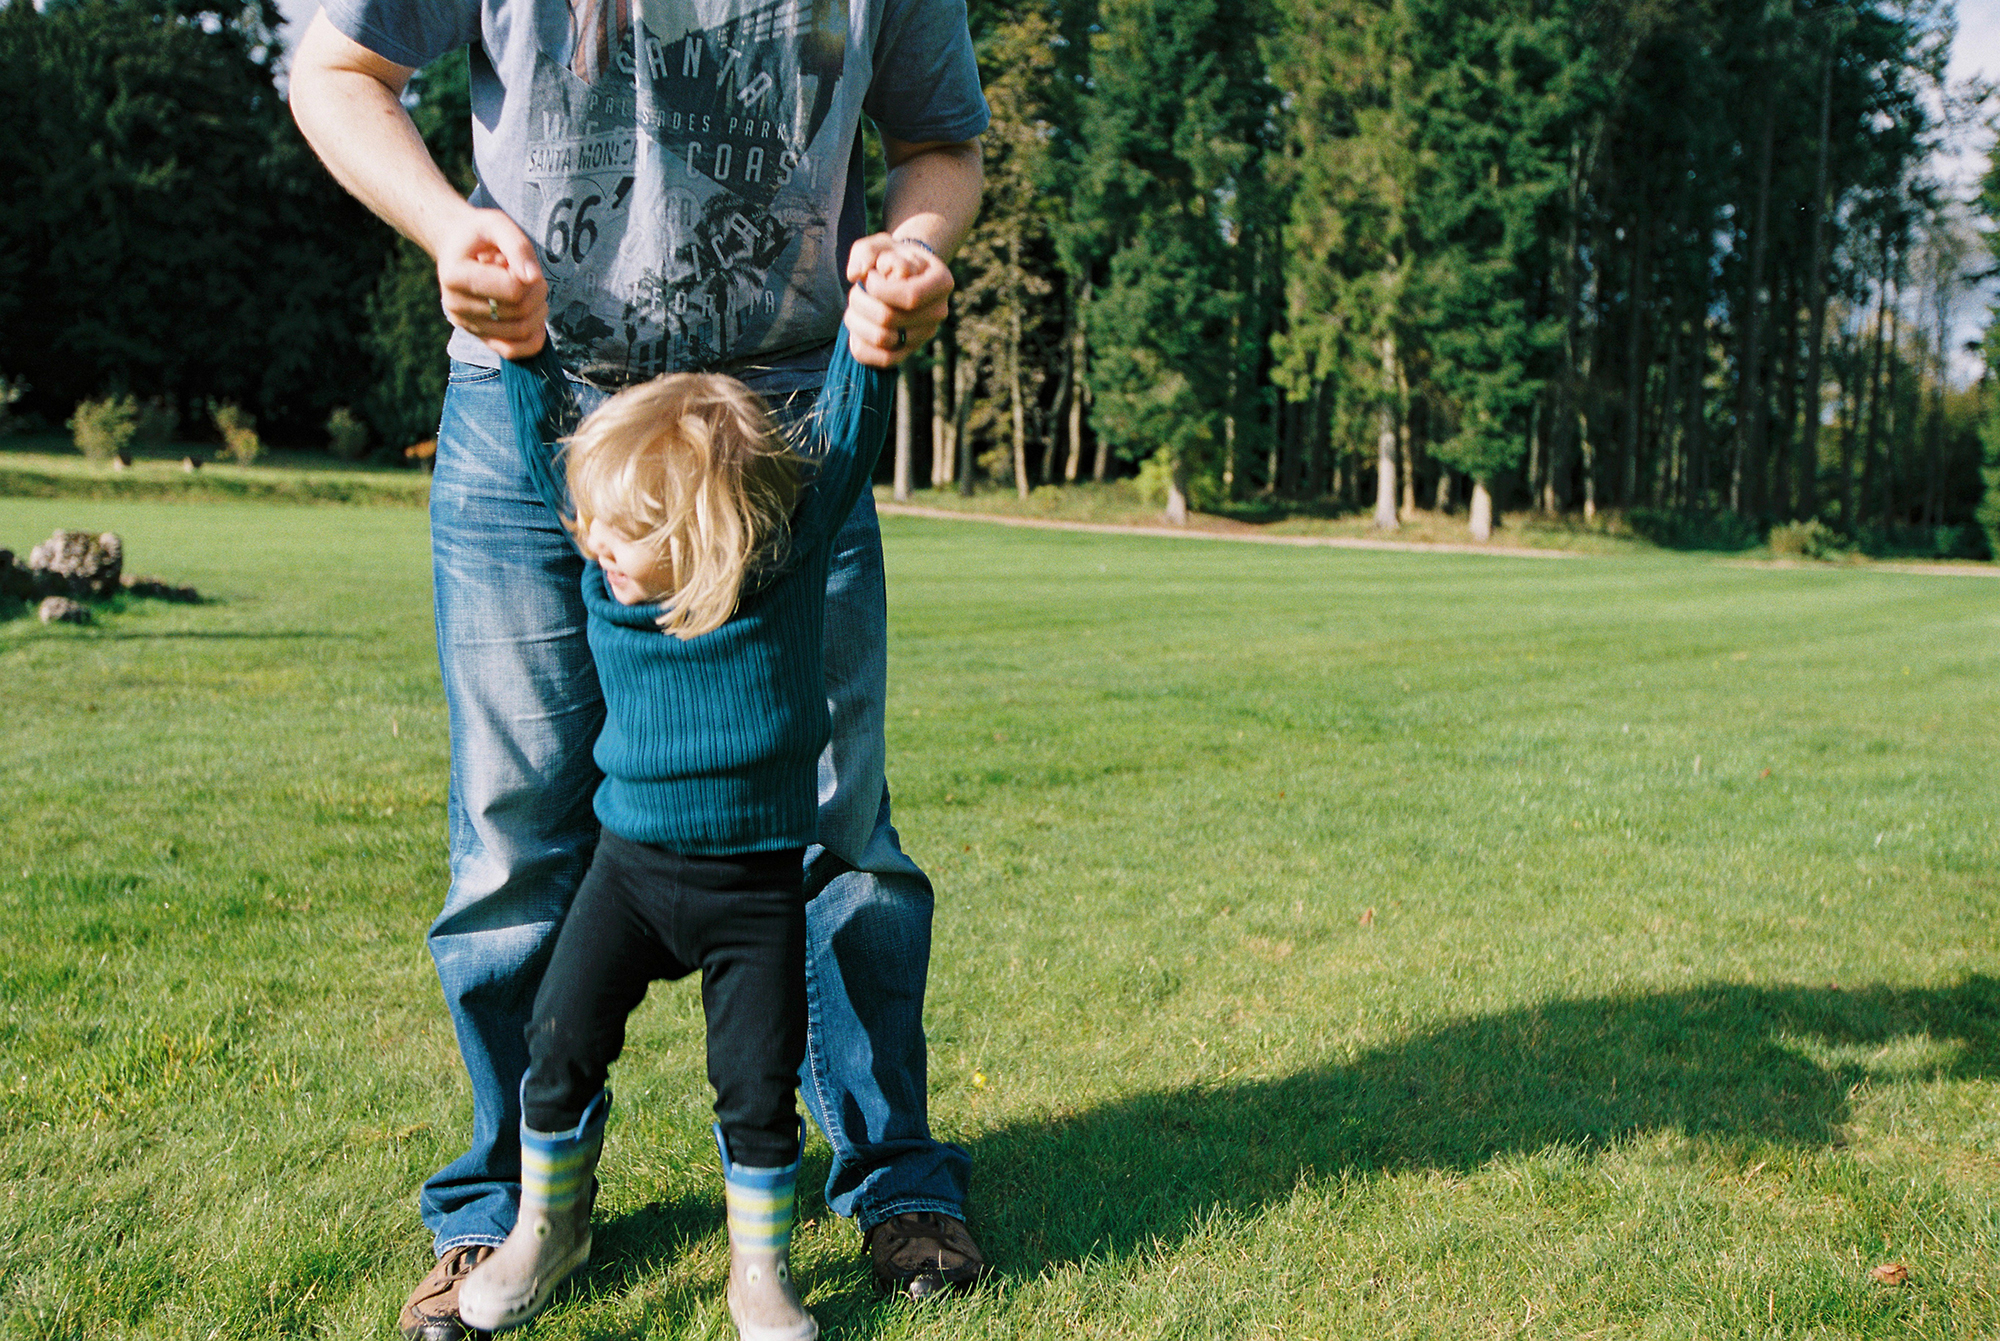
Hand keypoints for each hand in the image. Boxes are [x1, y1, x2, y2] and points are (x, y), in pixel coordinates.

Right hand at [435, 208, 548, 358]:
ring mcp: (466, 324)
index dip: (530, 278)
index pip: (512, 291)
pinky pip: (511, 352)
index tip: (522, 263)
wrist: (456, 248)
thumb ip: (517, 247)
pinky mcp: (479, 336)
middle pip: (519, 312)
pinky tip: (536, 319)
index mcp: (455, 275)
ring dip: (538, 312)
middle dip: (537, 292)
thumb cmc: (478, 235)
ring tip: (529, 291)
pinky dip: (533, 340)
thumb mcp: (497, 224)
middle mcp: (455, 305)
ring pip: (520, 332)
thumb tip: (532, 278)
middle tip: (531, 275)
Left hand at [844, 234, 951, 368]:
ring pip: (882, 339)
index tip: (870, 276)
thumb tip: (856, 275)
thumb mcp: (880, 244)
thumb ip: (866, 251)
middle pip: (890, 319)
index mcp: (942, 282)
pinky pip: (883, 360)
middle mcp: (938, 312)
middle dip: (861, 302)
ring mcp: (925, 335)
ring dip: (857, 320)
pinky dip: (861, 344)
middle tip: (858, 289)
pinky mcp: (909, 351)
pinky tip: (857, 325)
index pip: (909, 297)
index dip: (879, 288)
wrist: (900, 275)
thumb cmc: (891, 257)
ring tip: (856, 305)